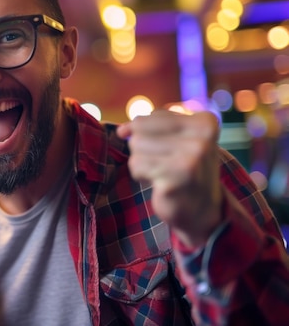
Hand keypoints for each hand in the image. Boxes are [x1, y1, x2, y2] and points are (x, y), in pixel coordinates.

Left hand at [116, 110, 222, 246]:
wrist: (201, 210)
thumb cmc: (183, 168)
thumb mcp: (175, 137)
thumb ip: (148, 124)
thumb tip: (122, 131)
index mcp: (205, 122)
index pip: (149, 117)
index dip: (146, 134)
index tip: (170, 150)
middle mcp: (202, 138)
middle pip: (140, 129)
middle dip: (143, 147)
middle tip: (165, 163)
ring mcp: (191, 158)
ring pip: (136, 145)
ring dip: (142, 161)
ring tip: (163, 172)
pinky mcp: (175, 178)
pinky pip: (136, 164)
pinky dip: (141, 174)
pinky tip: (160, 183)